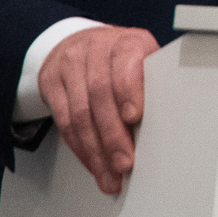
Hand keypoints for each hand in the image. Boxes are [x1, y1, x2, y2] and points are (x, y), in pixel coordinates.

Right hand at [37, 25, 160, 194]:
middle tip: (124, 162)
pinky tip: (93, 163)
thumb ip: (152, 85)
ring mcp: (70, 65)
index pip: (124, 64)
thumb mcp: (143, 59)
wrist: (80, 42)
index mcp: (126, 43)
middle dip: (113, 135)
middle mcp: (96, 49)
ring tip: (110, 175)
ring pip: (79, 114)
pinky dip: (80, 148)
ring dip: (96, 151)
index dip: (128, 91)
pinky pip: (63, 122)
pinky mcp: (51, 83)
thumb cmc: (120, 56)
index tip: (134, 117)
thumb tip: (166, 125)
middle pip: (100, 96)